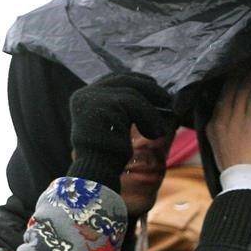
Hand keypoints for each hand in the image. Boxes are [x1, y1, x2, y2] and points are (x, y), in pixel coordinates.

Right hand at [68, 73, 174, 187]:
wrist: (98, 172)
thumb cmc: (109, 154)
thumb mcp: (115, 125)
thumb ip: (126, 108)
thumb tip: (159, 94)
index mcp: (84, 97)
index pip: (114, 78)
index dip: (137, 81)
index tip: (155, 87)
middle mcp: (85, 94)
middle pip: (125, 80)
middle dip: (150, 89)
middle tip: (167, 100)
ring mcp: (93, 99)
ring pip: (134, 94)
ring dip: (151, 112)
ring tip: (157, 130)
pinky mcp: (106, 107)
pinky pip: (138, 105)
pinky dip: (150, 120)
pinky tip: (153, 134)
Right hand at [207, 70, 250, 170]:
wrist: (243, 179)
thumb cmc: (235, 164)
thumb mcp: (220, 144)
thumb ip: (222, 127)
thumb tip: (228, 114)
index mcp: (213, 125)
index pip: (220, 98)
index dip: (228, 84)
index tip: (235, 73)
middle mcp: (223, 119)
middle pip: (230, 91)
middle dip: (239, 76)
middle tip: (247, 65)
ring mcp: (237, 121)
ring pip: (244, 93)